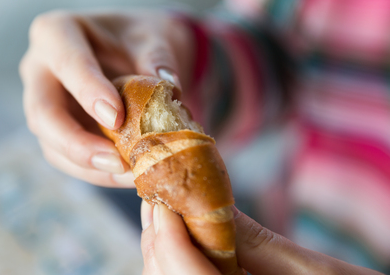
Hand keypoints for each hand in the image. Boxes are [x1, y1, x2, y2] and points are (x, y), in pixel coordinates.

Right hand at [19, 9, 192, 186]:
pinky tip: (126, 175)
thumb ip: (157, 58)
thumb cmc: (139, 38)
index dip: (88, 91)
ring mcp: (45, 102)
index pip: (66, 62)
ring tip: (130, 175)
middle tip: (117, 162)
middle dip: (77, 144)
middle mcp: (40, 69)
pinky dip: (95, 172)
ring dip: (88, 167)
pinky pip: (66, 157)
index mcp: (57, 32)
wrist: (135, 51)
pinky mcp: (57, 128)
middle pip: (43, 113)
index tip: (117, 119)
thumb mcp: (153, 37)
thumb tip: (170, 87)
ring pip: (50, 143)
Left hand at [140, 201, 382, 274]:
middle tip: (157, 199)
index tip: (160, 197)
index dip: (166, 234)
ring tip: (166, 214)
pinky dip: (179, 262)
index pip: (184, 273)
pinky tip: (185, 239)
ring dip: (163, 249)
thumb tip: (212, 200)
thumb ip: (255, 241)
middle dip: (159, 238)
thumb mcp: (307, 270)